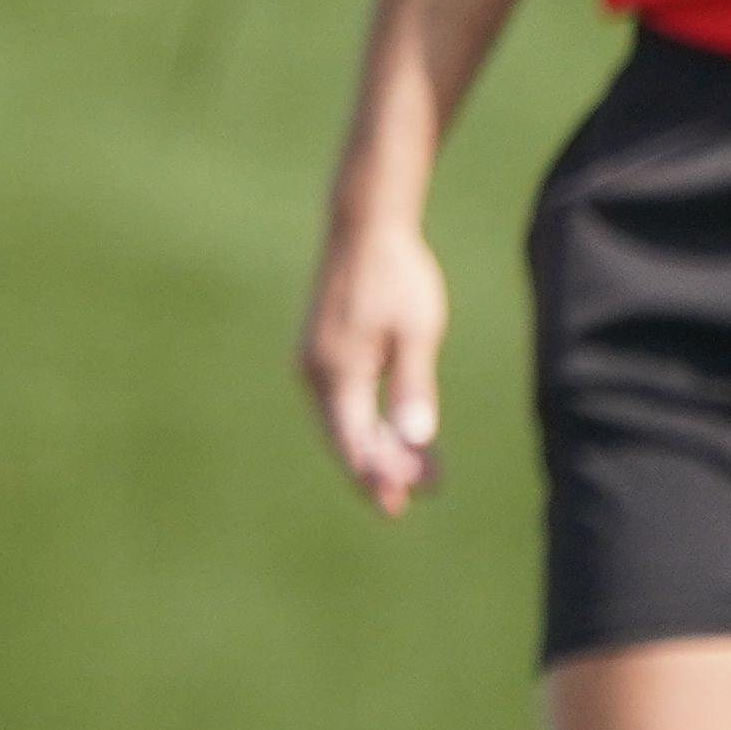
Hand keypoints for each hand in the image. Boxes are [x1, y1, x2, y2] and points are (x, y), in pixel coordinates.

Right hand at [299, 215, 453, 514]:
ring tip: (414, 473)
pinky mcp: (323, 349)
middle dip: (377, 468)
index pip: (354, 441)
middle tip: (410, 500)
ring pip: (342, 420)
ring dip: (374, 447)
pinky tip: (392, 430)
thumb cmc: (396, 277)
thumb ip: (413, 387)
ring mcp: (314, 360)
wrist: (364, 227)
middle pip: (344, 437)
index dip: (379, 474)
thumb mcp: (416, 333)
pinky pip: (341, 401)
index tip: (407, 501)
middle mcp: (316, 371)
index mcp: (336, 371)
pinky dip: (365, 422)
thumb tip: (416, 439)